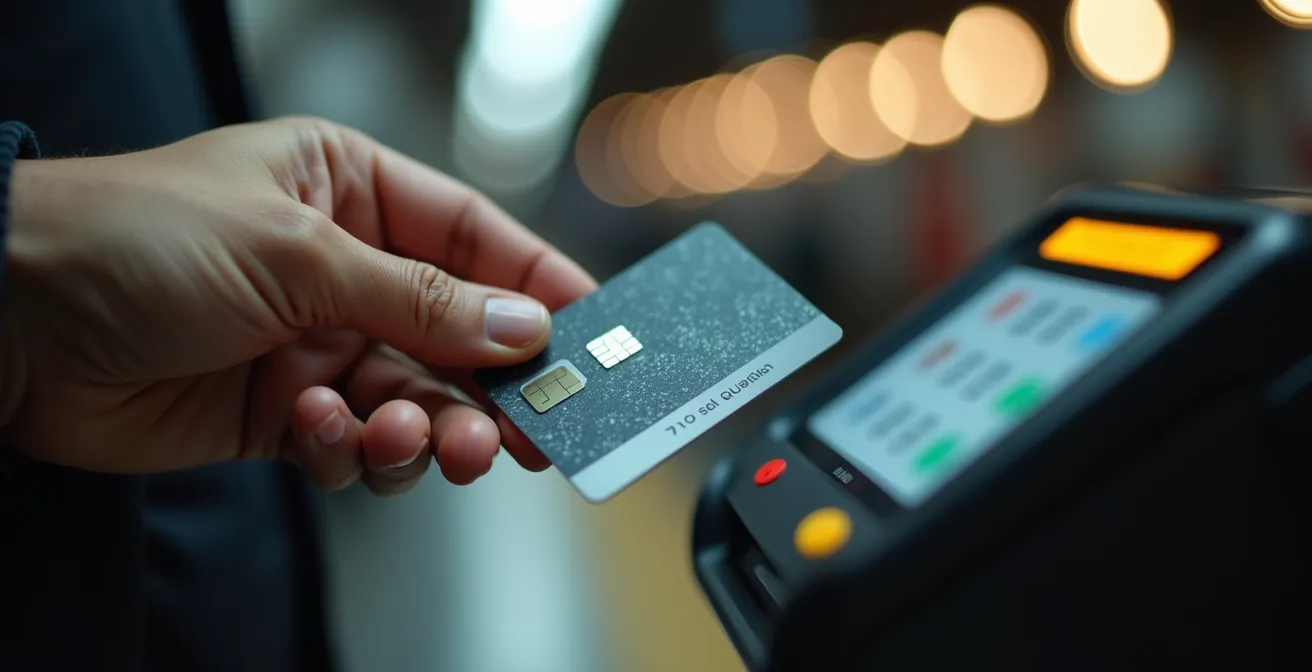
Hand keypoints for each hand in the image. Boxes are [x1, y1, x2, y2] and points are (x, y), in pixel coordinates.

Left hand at [0, 116, 595, 494]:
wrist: (5, 323)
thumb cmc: (132, 237)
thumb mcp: (294, 252)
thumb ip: (418, 299)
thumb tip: (522, 325)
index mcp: (348, 190)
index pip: (472, 239)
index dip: (536, 286)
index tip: (589, 336)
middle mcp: (339, 265)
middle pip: (455, 333)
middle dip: (488, 386)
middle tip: (524, 432)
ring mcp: (313, 341)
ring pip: (413, 399)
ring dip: (425, 430)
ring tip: (420, 444)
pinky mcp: (281, 409)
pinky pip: (353, 441)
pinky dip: (352, 450)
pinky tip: (325, 434)